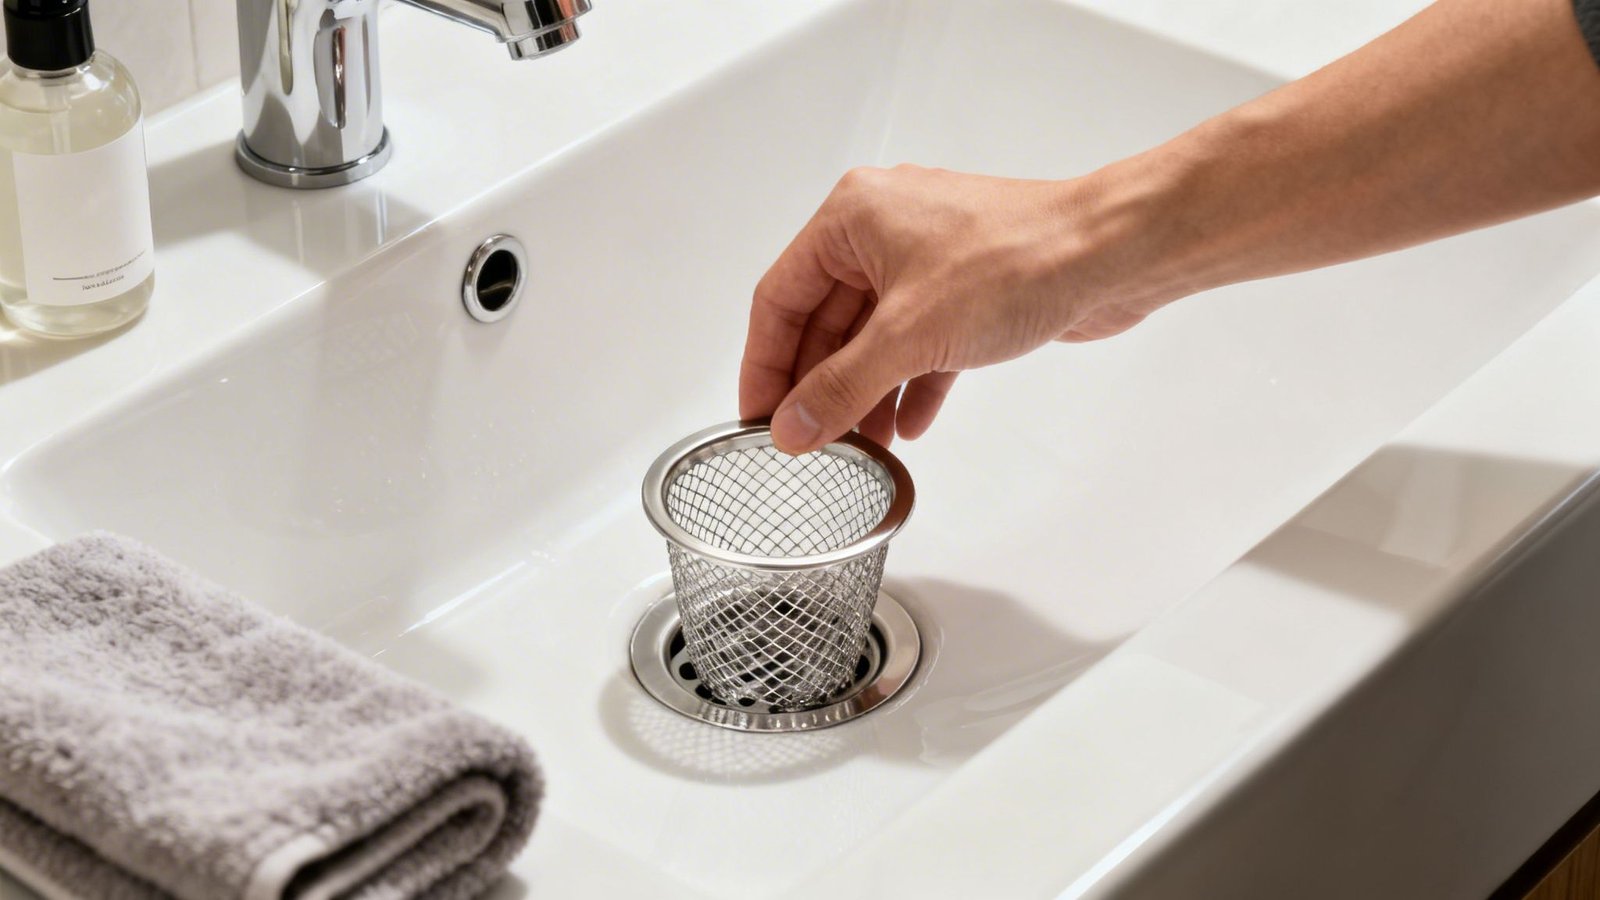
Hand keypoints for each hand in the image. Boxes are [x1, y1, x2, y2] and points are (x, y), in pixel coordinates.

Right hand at [738, 164, 1166, 453]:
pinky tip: (909, 426)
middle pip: (824, 322)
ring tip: (860, 449)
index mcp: (852, 217)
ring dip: (864, 394)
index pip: (780, 298)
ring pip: (873, 337)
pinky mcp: (966, 289)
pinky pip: (918, 343)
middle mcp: (883, 231)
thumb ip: (841, 388)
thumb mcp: (908, 336)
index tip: (759, 418)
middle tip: (808, 443)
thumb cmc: (1020, 259)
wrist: (1112, 254)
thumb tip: (792, 427)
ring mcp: (927, 260)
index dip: (764, 364)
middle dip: (820, 387)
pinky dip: (910, 384)